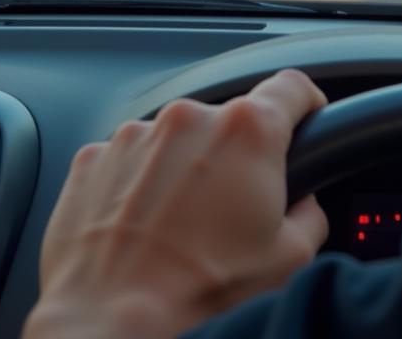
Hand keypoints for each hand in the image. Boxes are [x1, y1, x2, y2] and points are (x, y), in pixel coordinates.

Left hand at [24, 69, 328, 338]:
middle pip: (227, 121)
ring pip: (175, 141)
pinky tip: (143, 230)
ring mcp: (135, 134)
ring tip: (179, 230)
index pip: (292, 87)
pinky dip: (139, 185)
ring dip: (184, 171)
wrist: (113, 326)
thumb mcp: (289, 260)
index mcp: (247, 131)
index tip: (305, 114)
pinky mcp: (93, 158)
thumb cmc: (201, 294)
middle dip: (235, 157)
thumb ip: (308, 213)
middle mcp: (189, 118)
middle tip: (232, 212)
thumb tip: (302, 205)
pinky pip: (130, 160)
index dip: (306, 102)